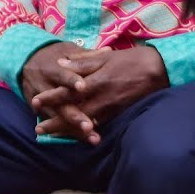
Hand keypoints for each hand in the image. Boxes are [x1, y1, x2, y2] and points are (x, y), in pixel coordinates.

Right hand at [21, 41, 99, 143]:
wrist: (26, 59)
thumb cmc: (54, 54)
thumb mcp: (67, 50)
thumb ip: (87, 55)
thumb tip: (108, 52)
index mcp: (52, 67)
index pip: (62, 74)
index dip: (71, 81)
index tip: (83, 87)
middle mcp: (44, 85)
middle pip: (58, 103)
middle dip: (74, 116)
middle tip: (89, 126)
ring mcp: (39, 100)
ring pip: (56, 117)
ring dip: (73, 130)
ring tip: (92, 139)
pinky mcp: (37, 110)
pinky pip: (52, 122)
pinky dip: (66, 132)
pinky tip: (82, 140)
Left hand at [32, 47, 168, 136]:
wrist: (159, 70)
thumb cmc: (131, 59)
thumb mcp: (104, 56)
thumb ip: (82, 62)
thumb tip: (61, 63)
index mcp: (94, 80)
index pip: (67, 91)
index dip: (51, 98)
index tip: (35, 102)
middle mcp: (100, 96)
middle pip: (73, 112)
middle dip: (55, 122)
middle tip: (38, 129)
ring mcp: (110, 107)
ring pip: (85, 122)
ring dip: (68, 130)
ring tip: (52, 136)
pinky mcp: (119, 113)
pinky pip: (100, 124)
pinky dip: (87, 131)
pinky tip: (78, 137)